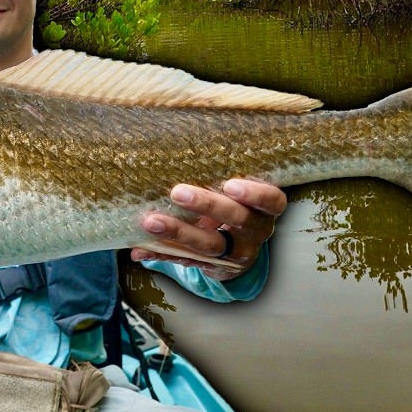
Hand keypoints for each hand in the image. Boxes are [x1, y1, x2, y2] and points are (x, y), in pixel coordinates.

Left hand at [132, 178, 285, 280]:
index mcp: (265, 209)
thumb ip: (223, 177)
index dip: (255, 194)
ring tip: (151, 222)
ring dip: (178, 232)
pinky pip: (186, 260)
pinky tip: (140, 249)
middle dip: (207, 206)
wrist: (239, 251)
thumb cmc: (236, 205)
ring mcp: (235, 253)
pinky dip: (161, 253)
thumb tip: (182, 144)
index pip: (271, 201)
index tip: (231, 185)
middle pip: (237, 219)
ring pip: (209, 244)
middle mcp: (255, 232)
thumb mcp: (241, 193)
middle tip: (177, 193)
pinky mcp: (213, 267)